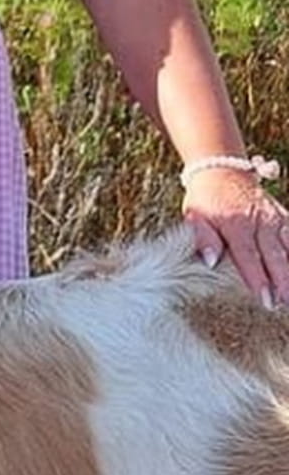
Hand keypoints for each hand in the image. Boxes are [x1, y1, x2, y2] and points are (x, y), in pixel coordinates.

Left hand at [183, 168, 288, 304]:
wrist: (220, 171)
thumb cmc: (205, 199)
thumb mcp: (195, 216)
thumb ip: (203, 238)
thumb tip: (210, 261)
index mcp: (234, 223)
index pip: (247, 255)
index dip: (257, 278)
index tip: (265, 298)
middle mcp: (258, 220)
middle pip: (273, 254)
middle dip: (281, 281)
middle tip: (283, 303)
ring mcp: (274, 217)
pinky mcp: (283, 215)